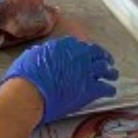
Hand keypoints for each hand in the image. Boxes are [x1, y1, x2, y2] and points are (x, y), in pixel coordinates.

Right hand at [0, 37, 117, 125]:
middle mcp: (77, 55)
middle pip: (96, 53)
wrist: (29, 94)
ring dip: (110, 71)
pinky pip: (105, 88)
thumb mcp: (32, 56)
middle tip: (106, 60)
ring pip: (105, 69)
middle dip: (102, 56)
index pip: (79, 44)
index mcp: (62, 46)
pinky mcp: (90, 90)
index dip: (83, 49)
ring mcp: (85, 72)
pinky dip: (109, 89)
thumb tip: (44, 54)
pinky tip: (111, 91)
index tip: (84, 52)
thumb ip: (43, 53)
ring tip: (113, 74)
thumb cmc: (24, 76)